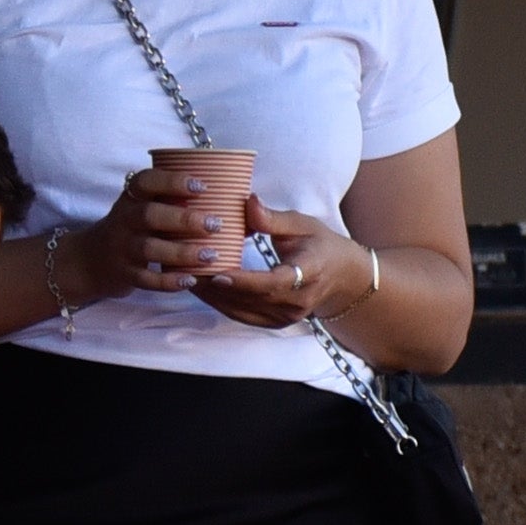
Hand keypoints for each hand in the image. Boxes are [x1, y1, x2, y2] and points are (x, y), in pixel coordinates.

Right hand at [58, 166, 247, 301]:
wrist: (93, 259)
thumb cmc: (137, 227)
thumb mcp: (148, 207)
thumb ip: (184, 203)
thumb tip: (247, 203)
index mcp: (132, 196)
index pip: (146, 181)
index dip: (172, 181)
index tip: (202, 186)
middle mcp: (123, 218)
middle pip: (149, 215)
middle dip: (183, 219)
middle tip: (215, 224)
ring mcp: (121, 247)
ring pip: (149, 248)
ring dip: (182, 252)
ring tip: (211, 255)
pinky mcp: (123, 273)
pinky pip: (146, 279)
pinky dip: (169, 281)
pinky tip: (191, 280)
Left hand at [191, 199, 369, 331]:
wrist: (341, 276)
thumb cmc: (319, 244)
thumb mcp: (301, 224)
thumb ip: (272, 218)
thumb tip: (247, 202)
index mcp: (309, 272)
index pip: (274, 282)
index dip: (245, 281)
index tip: (218, 274)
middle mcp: (298, 300)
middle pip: (252, 298)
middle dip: (216, 287)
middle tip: (185, 269)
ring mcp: (287, 316)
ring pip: (242, 310)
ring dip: (212, 296)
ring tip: (184, 277)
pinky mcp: (276, 323)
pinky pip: (242, 315)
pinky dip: (219, 302)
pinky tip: (200, 288)